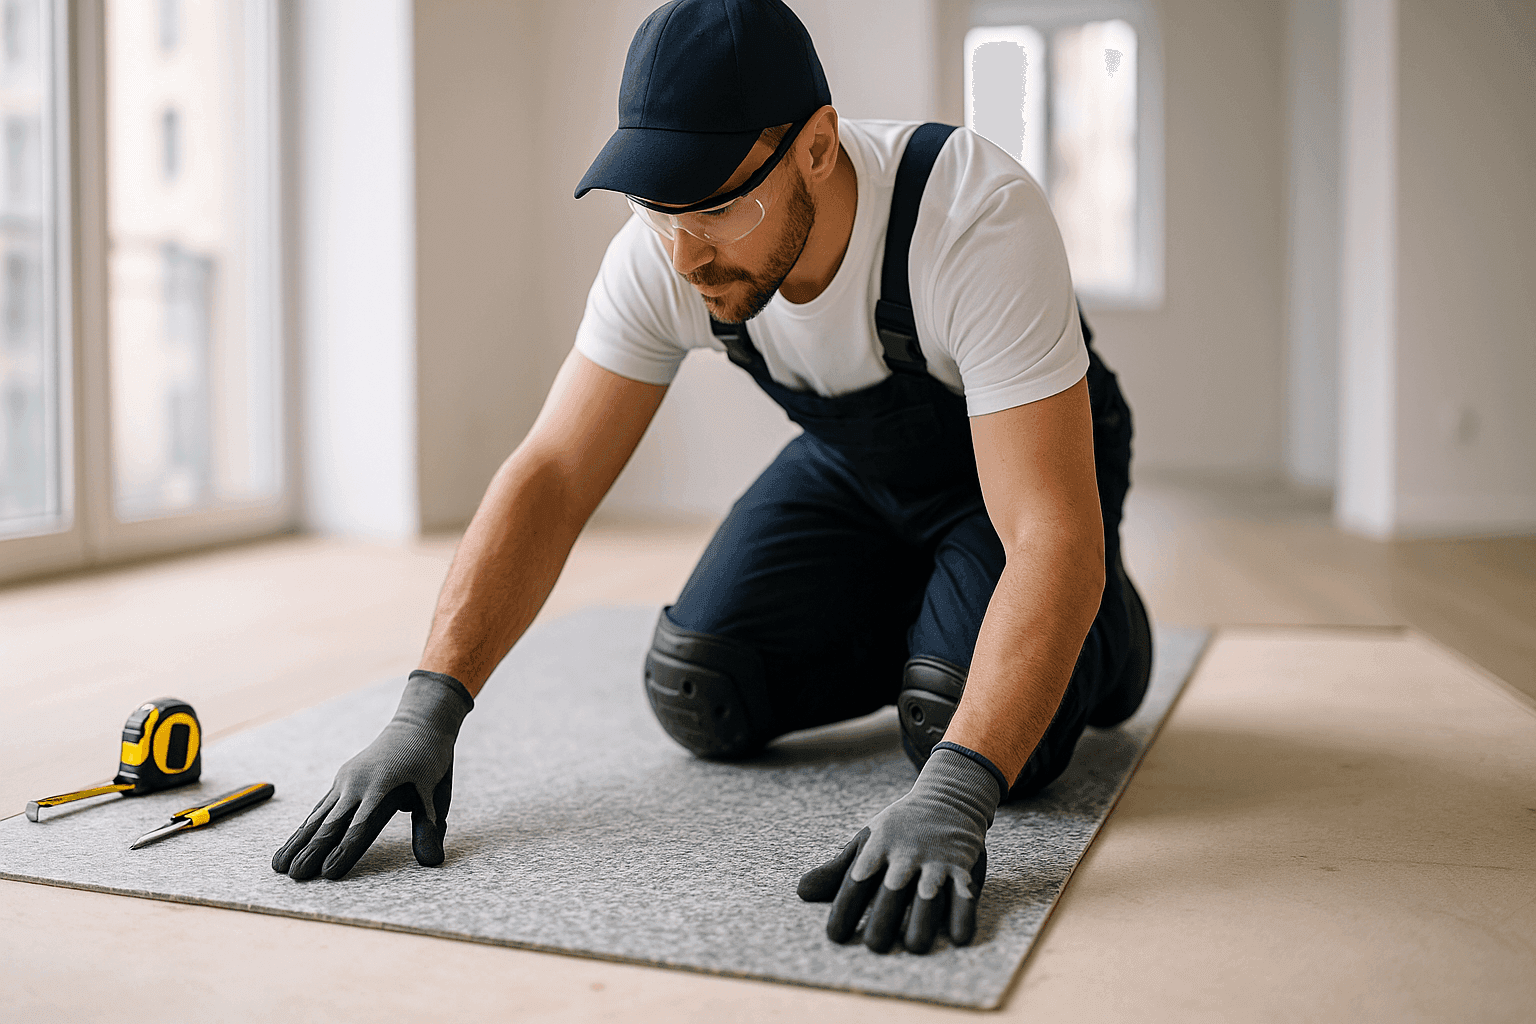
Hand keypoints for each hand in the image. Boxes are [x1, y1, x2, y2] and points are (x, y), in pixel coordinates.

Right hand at [272, 670, 473, 880]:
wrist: (417, 723)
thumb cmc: (431, 761)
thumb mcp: (437, 793)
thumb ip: (429, 827)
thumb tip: (433, 863)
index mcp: (384, 788)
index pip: (361, 826)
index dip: (345, 850)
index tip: (328, 873)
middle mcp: (359, 784)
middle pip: (332, 823)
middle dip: (312, 851)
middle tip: (294, 876)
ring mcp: (347, 780)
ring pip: (319, 816)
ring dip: (299, 841)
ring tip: (279, 866)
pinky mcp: (343, 779)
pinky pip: (321, 806)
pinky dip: (305, 826)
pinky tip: (293, 842)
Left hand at [797, 744, 1004, 952]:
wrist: (949, 797)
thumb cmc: (900, 829)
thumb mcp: (867, 841)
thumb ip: (836, 870)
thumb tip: (801, 892)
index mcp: (878, 848)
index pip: (857, 880)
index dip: (845, 908)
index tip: (835, 936)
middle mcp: (906, 855)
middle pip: (892, 890)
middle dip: (883, 919)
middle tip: (874, 946)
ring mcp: (936, 861)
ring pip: (929, 894)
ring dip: (923, 921)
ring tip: (914, 947)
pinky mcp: (963, 868)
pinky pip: (965, 893)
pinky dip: (964, 915)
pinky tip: (958, 938)